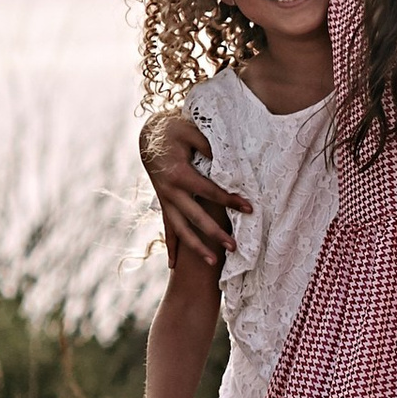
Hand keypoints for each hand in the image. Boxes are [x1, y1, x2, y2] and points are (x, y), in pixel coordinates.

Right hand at [141, 112, 251, 269]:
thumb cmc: (174, 131)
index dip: (229, 200)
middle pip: (195, 217)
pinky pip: (167, 229)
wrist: (148, 136)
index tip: (248, 208)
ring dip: (196, 247)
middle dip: (214, 234)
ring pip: (180, 229)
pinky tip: (174, 266)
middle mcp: (170, 192)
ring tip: (213, 262)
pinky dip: (172, 247)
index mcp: (179, 174)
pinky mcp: (164, 204)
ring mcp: (165, 201)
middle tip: (233, 246)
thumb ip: (209, 147)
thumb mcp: (191, 131)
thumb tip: (228, 162)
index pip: (209, 191)